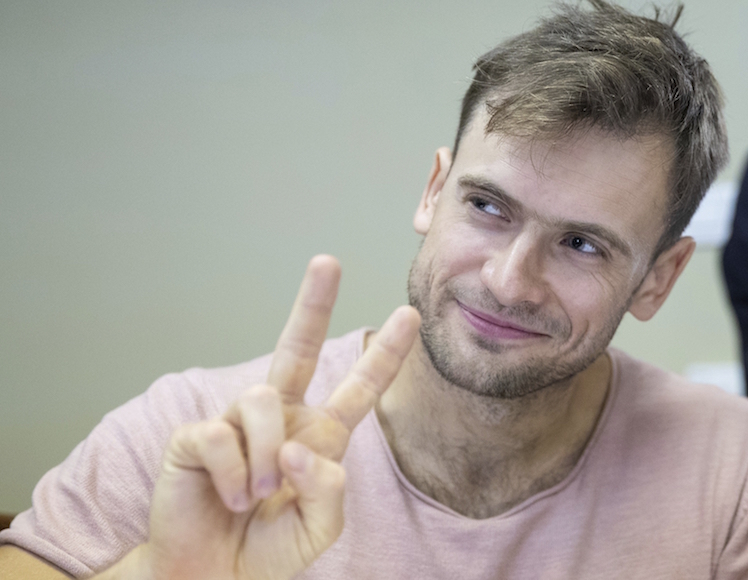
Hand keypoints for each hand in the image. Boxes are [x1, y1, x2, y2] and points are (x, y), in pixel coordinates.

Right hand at [94, 255, 420, 579]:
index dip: (384, 355)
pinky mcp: (196, 437)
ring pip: (260, 399)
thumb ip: (327, 488)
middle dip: (312, 304)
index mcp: (319, 437)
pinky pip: (219, 435)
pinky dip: (232, 475)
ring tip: (256, 496)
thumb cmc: (268, 549)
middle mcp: (281, 419)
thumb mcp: (320, 527)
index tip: (408, 315)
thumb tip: (297, 446)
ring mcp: (237, 424)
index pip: (359, 388)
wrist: (212, 577)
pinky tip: (229, 497)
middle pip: (296, 347)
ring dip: (265, 457)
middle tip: (327, 262)